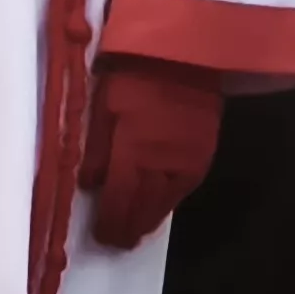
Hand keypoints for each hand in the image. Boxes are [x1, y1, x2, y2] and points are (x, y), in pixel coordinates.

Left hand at [84, 56, 224, 248]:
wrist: (183, 51)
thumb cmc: (132, 74)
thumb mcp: (102, 107)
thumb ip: (96, 151)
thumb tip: (90, 187)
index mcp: (131, 154)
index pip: (119, 202)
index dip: (110, 224)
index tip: (102, 238)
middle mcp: (161, 167)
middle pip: (144, 209)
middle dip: (130, 228)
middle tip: (118, 242)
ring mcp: (186, 163)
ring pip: (166, 203)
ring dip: (150, 220)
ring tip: (137, 231)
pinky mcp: (203, 155)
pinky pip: (183, 189)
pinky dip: (168, 202)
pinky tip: (159, 206)